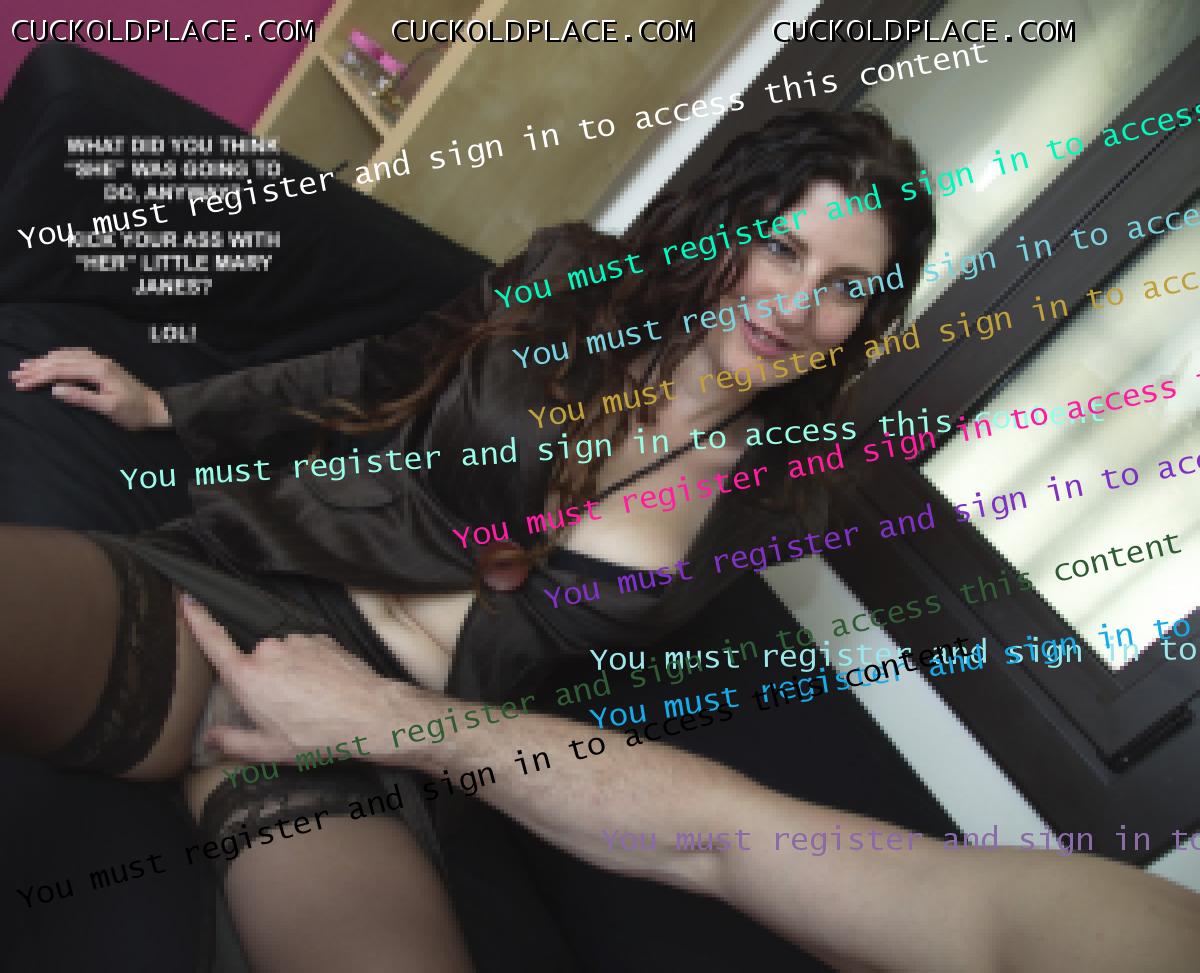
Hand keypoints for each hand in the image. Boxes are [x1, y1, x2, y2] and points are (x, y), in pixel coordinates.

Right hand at [9, 347, 169, 430]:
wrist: (156, 408)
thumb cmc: (135, 412)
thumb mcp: (109, 408)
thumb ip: (83, 398)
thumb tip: (56, 389)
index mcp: (98, 370)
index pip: (61, 371)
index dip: (38, 377)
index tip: (20, 384)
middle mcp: (98, 361)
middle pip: (61, 361)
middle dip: (36, 368)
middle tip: (15, 375)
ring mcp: (101, 362)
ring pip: (66, 356)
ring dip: (45, 361)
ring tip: (26, 366)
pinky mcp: (103, 366)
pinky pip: (75, 356)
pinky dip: (59, 358)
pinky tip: (52, 359)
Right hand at [181, 594, 409, 764]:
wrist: (367, 715)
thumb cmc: (316, 734)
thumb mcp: (267, 749)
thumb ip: (231, 741)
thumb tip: (210, 738)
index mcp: (247, 676)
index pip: (214, 641)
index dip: (198, 619)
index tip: (187, 600)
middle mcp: (269, 651)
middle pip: (255, 662)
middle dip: (264, 680)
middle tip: (284, 708)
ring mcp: (298, 641)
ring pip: (284, 656)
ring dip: (291, 673)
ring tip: (310, 701)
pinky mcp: (322, 638)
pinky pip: (307, 651)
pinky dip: (312, 667)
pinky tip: (325, 689)